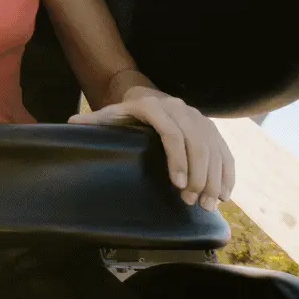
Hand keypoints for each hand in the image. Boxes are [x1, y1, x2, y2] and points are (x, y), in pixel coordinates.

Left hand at [70, 91, 233, 210]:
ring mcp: (200, 119)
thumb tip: (71, 123)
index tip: (178, 185)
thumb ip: (93, 122)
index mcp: (157, 108)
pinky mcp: (212, 129)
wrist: (148, 95)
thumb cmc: (125, 112)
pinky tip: (225, 194)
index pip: (173, 133)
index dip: (178, 159)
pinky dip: (227, 173)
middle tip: (192, 202)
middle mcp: (183, 110)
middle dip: (199, 175)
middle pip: (198, 143)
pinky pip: (225, 151)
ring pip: (214, 148)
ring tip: (207, 204)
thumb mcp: (109, 115)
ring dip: (214, 178)